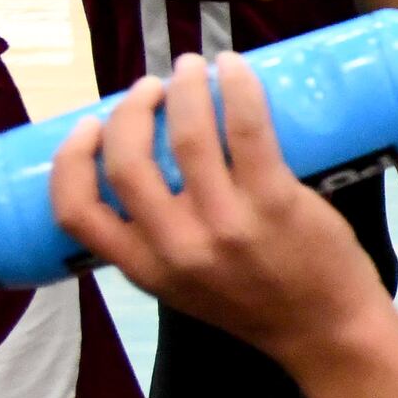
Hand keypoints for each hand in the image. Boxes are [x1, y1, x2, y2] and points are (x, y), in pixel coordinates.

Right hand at [48, 59, 393, 360]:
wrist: (326, 330)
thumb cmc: (256, 299)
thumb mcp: (183, 286)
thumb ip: (157, 241)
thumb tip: (144, 166)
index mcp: (145, 268)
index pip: (76, 212)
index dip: (70, 159)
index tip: (89, 125)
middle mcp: (177, 248)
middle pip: (126, 162)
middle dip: (131, 110)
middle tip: (151, 86)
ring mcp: (226, 224)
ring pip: (186, 136)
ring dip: (184, 88)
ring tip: (191, 69)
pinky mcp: (274, 202)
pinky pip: (246, 129)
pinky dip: (237, 87)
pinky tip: (234, 67)